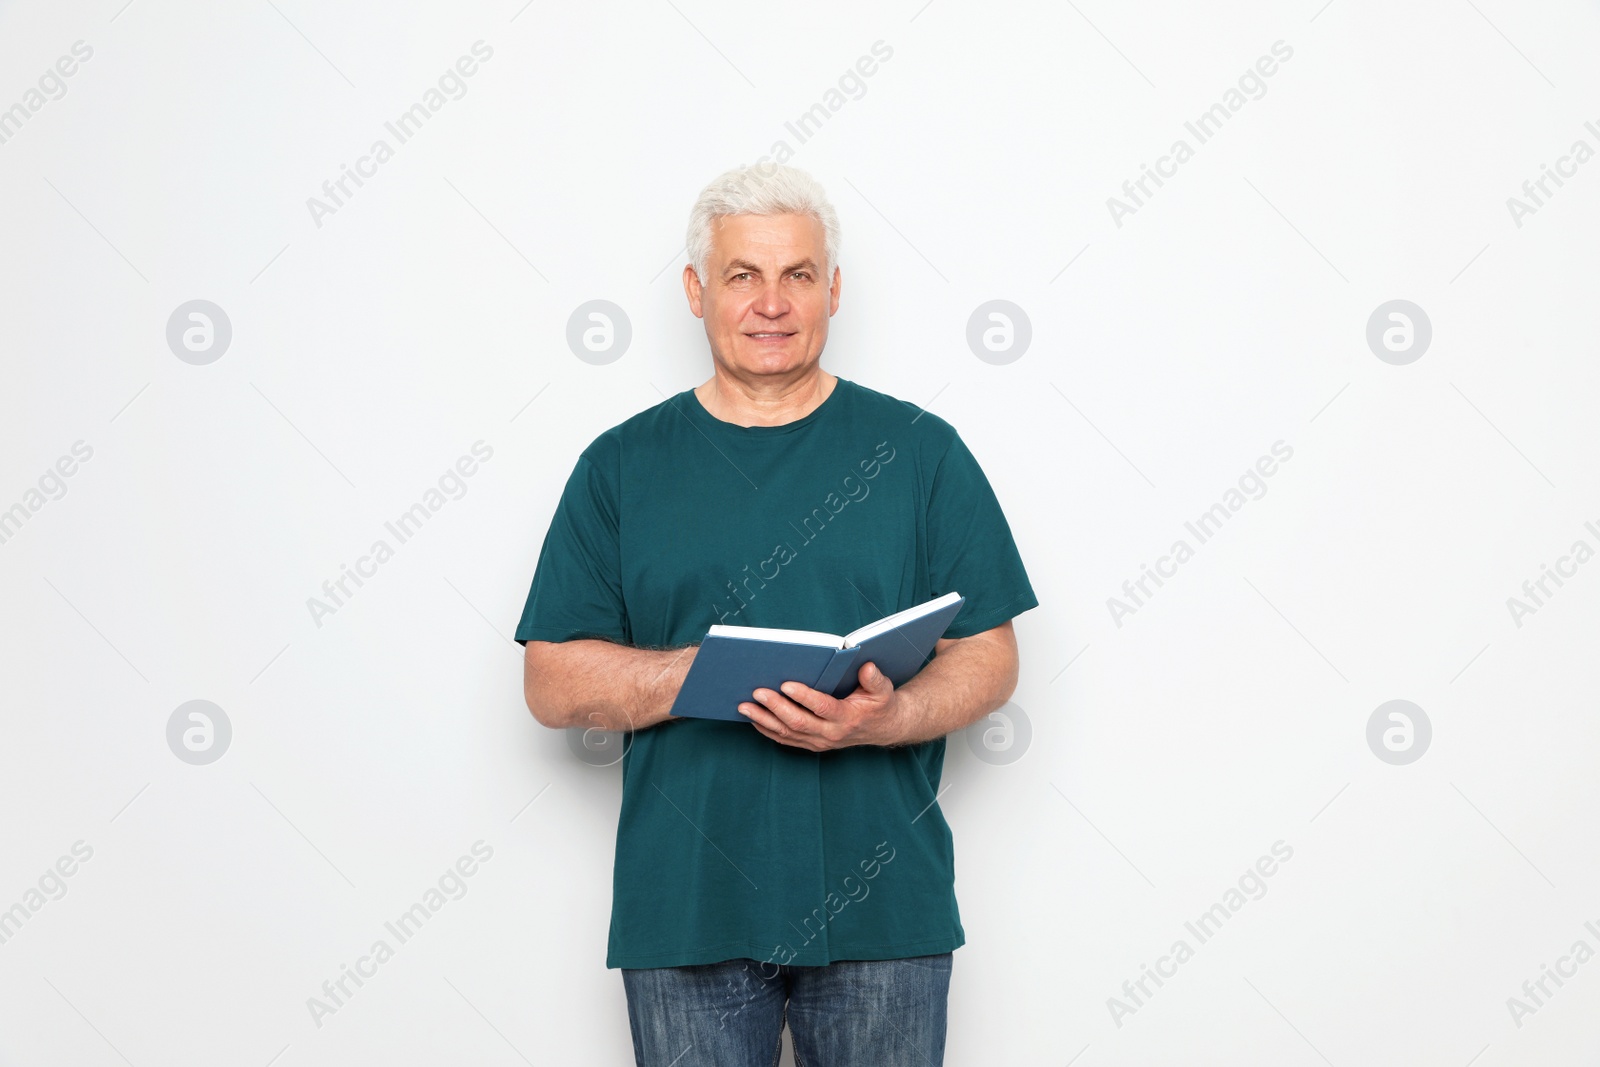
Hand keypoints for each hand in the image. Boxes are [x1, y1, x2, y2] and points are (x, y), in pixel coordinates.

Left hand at [738, 661, 908, 750]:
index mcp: (847, 718)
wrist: (882, 728)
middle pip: (798, 722)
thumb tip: (866, 667)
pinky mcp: (811, 744)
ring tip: (744, 705)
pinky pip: (785, 739)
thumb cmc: (879, 704)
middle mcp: (831, 734)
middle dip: (776, 706)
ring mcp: (819, 742)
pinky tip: (752, 717)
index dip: (804, 697)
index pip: (823, 708)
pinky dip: (766, 729)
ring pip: (787, 733)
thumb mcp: (883, 690)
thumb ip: (875, 679)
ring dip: (764, 719)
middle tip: (757, 691)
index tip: (786, 684)